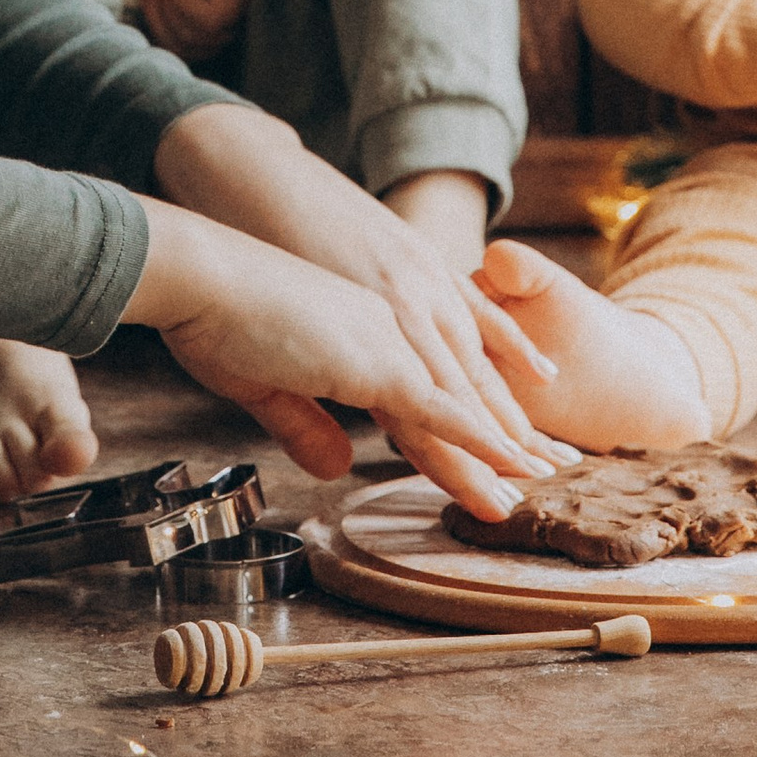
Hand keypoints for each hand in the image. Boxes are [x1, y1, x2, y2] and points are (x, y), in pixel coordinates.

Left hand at [140, 0, 254, 59]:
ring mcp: (222, 36)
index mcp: (245, 1)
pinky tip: (156, 6)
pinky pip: (182, 51)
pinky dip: (163, 31)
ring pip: (184, 49)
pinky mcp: (209, 40)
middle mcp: (236, 25)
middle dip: (166, 9)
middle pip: (192, 37)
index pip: (208, 20)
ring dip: (158, 22)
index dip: (181, 1)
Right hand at [145, 103, 563, 512]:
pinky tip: (512, 464)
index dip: (474, 419)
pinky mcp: (376, 360)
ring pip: (463, 405)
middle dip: (510, 434)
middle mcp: (393, 325)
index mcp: (371, 324)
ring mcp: (391, 338)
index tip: (508, 449)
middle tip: (555, 468)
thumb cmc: (218, 317)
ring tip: (547, 482)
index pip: (435, 379)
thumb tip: (338, 468)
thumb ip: (308, 425)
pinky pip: (440, 409)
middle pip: (464, 390)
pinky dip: (479, 440)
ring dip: (506, 447)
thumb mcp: (266, 384)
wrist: (201, 274)